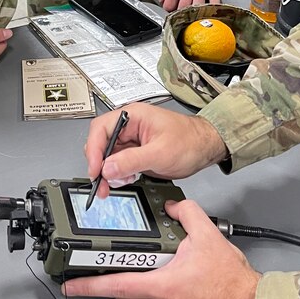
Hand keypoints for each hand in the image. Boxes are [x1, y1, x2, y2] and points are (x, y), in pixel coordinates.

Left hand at [63, 199, 259, 298]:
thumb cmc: (230, 281)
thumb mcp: (207, 236)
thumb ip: (186, 214)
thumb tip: (172, 205)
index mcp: (161, 286)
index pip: (115, 285)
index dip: (88, 284)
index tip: (70, 283)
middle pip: (121, 296)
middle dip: (109, 282)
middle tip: (100, 269)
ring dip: (131, 288)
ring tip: (136, 269)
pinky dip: (150, 293)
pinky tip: (162, 278)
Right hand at [84, 103, 227, 196]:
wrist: (205, 148)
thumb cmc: (190, 141)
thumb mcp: (160, 153)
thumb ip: (132, 160)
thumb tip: (108, 167)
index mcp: (133, 116)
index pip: (101, 128)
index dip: (94, 150)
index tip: (96, 169)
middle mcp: (129, 125)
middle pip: (101, 143)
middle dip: (100, 164)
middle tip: (103, 183)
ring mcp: (132, 139)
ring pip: (108, 155)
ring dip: (109, 171)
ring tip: (120, 181)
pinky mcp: (136, 152)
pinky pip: (118, 162)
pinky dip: (118, 174)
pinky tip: (127, 178)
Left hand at [150, 0, 219, 11]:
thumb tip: (160, 0)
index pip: (169, 6)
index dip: (169, 8)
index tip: (171, 6)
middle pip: (183, 8)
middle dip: (181, 12)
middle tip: (182, 10)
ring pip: (197, 7)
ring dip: (195, 12)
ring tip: (193, 13)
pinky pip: (214, 1)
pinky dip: (212, 8)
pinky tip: (209, 11)